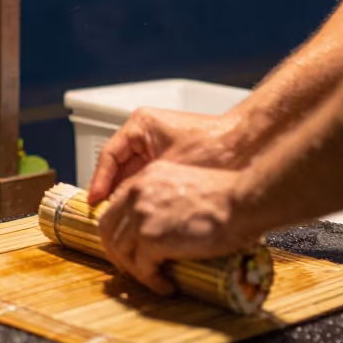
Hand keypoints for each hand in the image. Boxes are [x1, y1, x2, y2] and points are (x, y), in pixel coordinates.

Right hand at [88, 107, 245, 204]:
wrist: (248, 148)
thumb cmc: (215, 146)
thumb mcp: (169, 167)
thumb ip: (140, 184)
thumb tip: (119, 205)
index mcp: (141, 125)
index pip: (109, 155)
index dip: (100, 181)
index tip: (95, 201)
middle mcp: (146, 134)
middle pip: (118, 167)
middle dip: (112, 192)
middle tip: (104, 215)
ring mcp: (157, 148)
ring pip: (131, 176)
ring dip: (127, 197)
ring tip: (120, 217)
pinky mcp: (169, 163)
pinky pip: (147, 182)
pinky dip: (143, 197)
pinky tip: (141, 214)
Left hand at [96, 160, 257, 295]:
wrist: (241, 200)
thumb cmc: (227, 196)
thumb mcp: (185, 185)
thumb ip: (166, 199)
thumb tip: (164, 224)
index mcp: (144, 179)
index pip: (115, 207)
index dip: (117, 230)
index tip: (125, 246)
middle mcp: (136, 194)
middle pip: (109, 230)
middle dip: (117, 253)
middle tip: (131, 268)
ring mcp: (140, 217)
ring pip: (122, 252)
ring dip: (135, 271)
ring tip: (152, 280)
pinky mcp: (151, 240)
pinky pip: (143, 269)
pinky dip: (152, 282)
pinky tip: (166, 287)